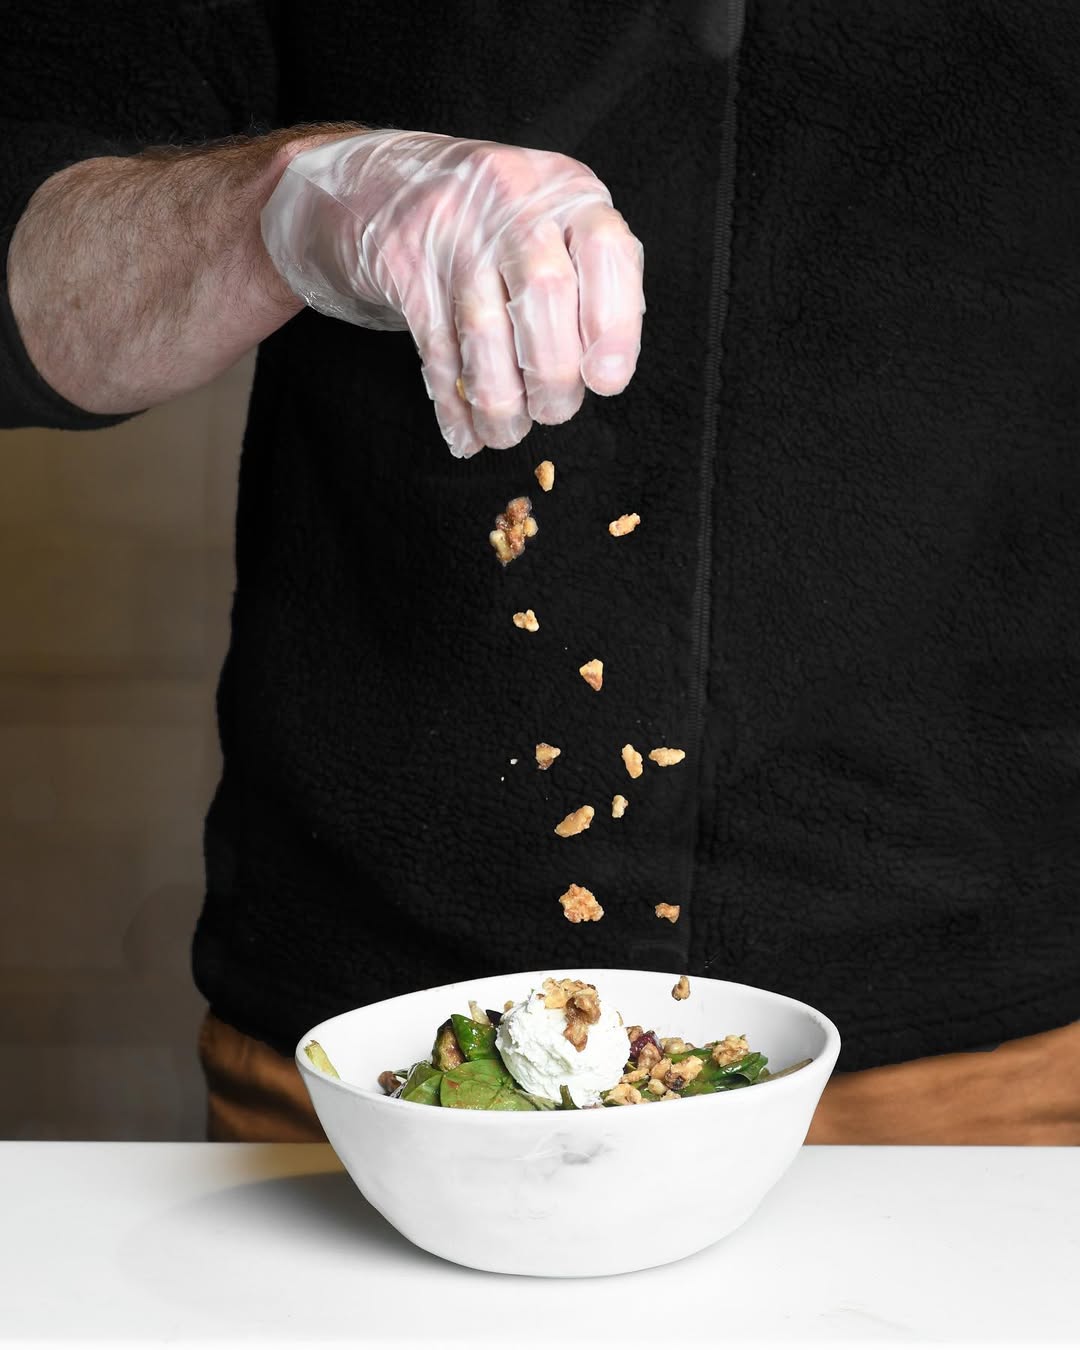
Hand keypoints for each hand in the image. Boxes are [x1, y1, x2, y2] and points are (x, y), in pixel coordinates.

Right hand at [261, 131, 644, 456]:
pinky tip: (467, 433)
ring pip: (484, 329)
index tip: (607, 381)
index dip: (614, 326)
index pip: (606, 250)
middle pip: (545, 293)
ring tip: (508, 431)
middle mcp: (512, 200)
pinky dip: (453, 403)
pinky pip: (436, 348)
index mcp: (566, 191)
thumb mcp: (557, 223)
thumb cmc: (495, 222)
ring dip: (500, 400)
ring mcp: (453, 231)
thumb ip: (593, 280)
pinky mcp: (405, 266)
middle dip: (553, 375)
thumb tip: (608, 366)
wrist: (386, 184)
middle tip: (553, 410)